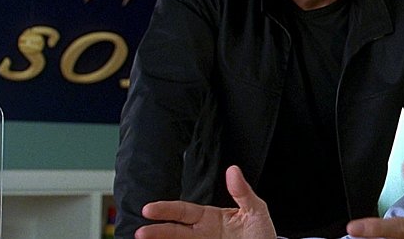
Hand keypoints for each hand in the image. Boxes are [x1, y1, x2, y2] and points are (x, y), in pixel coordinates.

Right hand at [135, 165, 275, 238]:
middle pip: (175, 230)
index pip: (184, 211)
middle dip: (158, 230)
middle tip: (141, 232)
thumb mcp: (256, 210)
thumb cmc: (261, 232)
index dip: (166, 209)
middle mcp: (202, 233)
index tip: (149, 209)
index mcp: (211, 218)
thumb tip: (233, 170)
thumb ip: (242, 192)